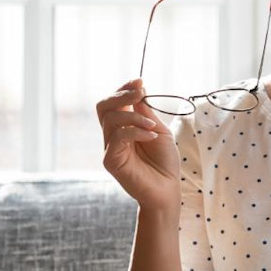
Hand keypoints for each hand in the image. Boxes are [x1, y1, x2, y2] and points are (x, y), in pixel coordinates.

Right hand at [97, 78, 181, 209]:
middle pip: (103, 107)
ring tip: (152, 126)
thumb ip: (146, 113)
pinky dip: (135, 131)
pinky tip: (150, 136)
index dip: (123, 89)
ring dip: (135, 117)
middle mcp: (112, 136)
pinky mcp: (111, 161)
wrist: (167, 189)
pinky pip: (117, 137)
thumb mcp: (159, 131)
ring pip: (111, 120)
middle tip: (140, 93)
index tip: (139, 81)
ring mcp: (110, 148)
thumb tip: (138, 91)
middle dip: (121, 95)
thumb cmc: (164, 162)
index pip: (113, 103)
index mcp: (123, 127)